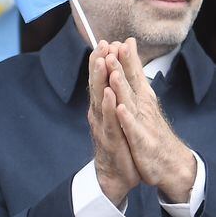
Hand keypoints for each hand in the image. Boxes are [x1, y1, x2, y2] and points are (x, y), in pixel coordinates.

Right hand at [88, 42, 138, 205]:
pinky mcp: (110, 141)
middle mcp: (100, 115)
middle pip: (97, 85)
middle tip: (101, 45)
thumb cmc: (118, 143)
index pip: (101, 80)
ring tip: (104, 62)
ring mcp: (103, 127)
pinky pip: (110, 122)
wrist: (117, 176)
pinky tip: (111, 95)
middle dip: (99, 64)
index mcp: (103, 107)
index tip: (106, 40)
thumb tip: (115, 75)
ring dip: (102, 81)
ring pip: (101, 100)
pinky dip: (110, 107)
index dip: (102, 61)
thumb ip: (115, 95)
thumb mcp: (117, 116)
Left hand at [108, 38, 195, 204]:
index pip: (136, 75)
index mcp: (144, 100)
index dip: (129, 58)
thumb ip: (138, 85)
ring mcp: (144, 125)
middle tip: (114, 45)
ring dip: (122, 87)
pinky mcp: (142, 142)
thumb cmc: (156, 135)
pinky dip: (127, 118)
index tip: (122, 39)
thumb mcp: (147, 108)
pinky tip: (121, 108)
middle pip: (132, 84)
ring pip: (131, 103)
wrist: (173, 165)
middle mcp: (145, 108)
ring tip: (113, 71)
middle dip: (122, 65)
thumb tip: (132, 65)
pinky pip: (133, 129)